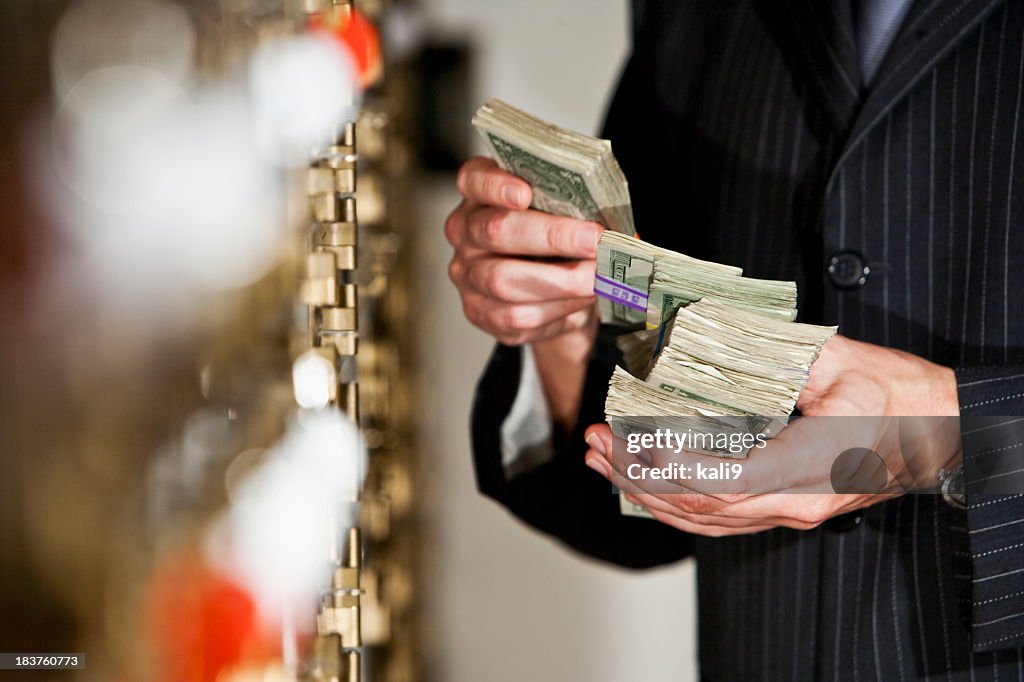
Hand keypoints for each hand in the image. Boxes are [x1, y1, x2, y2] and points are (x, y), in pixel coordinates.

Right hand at [445, 157, 602, 345]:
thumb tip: (614, 223)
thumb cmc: (556, 243)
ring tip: (598, 278)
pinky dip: (557, 309)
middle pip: (496, 231)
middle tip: (593, 241)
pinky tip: (581, 300)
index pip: (473, 179)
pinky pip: (515, 316)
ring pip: (504, 281)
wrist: (552, 293)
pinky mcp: (480, 312)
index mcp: (480, 194)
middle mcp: (465, 232)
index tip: (525, 193)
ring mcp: (468, 274)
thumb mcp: (563, 214)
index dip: (496, 185)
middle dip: (551, 236)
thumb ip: (575, 209)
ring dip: (561, 281)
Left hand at [580, 337, 961, 535]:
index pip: (719, 478)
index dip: (665, 463)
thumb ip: (775, 351)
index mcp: (807, 467)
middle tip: (592, 442)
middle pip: (698, 503)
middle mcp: (793, 502)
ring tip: (601, 462)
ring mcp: (790, 512)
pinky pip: (719, 518)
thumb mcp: (839, 360)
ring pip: (703, 518)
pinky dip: (674, 503)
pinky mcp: (785, 508)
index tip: (623, 435)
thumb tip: (710, 334)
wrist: (943, 430)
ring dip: (646, 493)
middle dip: (636, 475)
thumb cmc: (899, 394)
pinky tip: (643, 484)